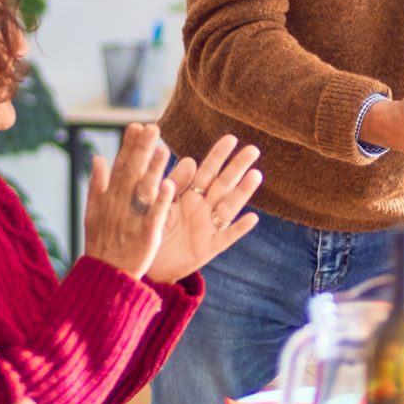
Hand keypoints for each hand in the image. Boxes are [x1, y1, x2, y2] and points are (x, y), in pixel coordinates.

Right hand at [83, 124, 176, 278]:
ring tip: (164, 149)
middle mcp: (120, 204)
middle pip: (132, 172)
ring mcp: (133, 219)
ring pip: (144, 190)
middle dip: (142, 150)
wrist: (105, 276)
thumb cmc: (101, 243)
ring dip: (153, 169)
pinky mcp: (146, 235)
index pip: (120, 166)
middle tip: (153, 127)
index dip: (129, 146)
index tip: (137, 125)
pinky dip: (161, 201)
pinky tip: (170, 185)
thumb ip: (97, 184)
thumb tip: (97, 157)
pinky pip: (155, 216)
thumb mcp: (92, 212)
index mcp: (110, 197)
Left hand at [146, 135, 263, 283]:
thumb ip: (173, 184)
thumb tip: (189, 160)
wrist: (147, 265)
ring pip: (229, 206)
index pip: (207, 171)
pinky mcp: (208, 248)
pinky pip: (226, 237)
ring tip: (256, 175)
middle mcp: (203, 208)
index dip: (219, 156)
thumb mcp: (158, 204)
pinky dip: (239, 228)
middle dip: (237, 167)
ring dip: (243, 192)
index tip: (231, 138)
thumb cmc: (152, 230)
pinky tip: (252, 218)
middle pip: (223, 184)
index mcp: (189, 195)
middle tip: (253, 150)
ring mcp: (208, 227)